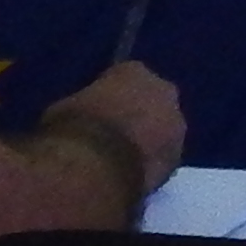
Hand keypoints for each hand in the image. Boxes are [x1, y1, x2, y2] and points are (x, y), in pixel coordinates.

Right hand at [46, 57, 189, 191]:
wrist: (97, 167)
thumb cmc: (75, 128)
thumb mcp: (67, 107)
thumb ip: (86, 105)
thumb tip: (84, 117)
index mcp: (135, 71)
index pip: (128, 75)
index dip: (113, 93)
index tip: (100, 106)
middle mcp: (165, 93)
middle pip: (154, 100)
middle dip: (140, 113)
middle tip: (117, 133)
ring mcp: (177, 127)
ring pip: (164, 130)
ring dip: (150, 140)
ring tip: (124, 159)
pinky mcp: (178, 160)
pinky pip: (162, 158)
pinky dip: (150, 164)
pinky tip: (131, 174)